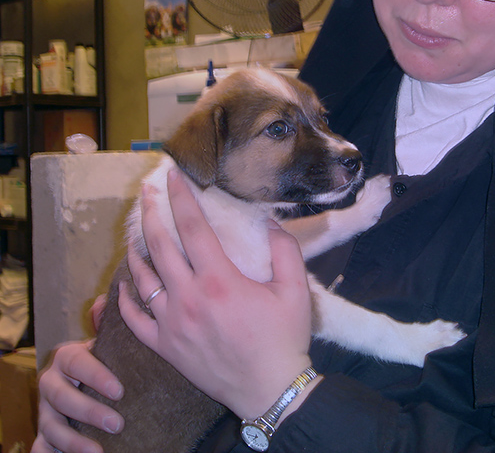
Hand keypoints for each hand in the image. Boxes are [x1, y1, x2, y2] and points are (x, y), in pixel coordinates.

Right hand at [32, 340, 123, 452]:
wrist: (83, 373)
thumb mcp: (107, 349)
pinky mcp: (42, 431)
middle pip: (62, 397)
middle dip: (90, 412)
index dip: (96, 377)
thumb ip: (117, 345)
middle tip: (117, 425)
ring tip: (98, 451)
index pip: (77, 362)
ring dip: (73, 441)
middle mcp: (50, 381)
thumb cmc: (104, 360)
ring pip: (50, 426)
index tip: (119, 392)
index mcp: (65, 356)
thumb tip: (143, 332)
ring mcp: (44, 408)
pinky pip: (40, 447)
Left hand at [118, 169, 314, 419]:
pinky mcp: (165, 347)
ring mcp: (172, 324)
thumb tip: (270, 221)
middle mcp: (189, 298)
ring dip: (136, 251)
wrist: (270, 390)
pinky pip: (135, 320)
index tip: (172, 176)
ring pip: (142, 280)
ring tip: (135, 234)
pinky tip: (126, 286)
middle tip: (148, 192)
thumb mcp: (296, 290)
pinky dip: (125, 300)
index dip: (181, 198)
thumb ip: (284, 250)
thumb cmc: (283, 338)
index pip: (193, 228)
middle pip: (160, 246)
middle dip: (152, 213)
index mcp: (219, 280)